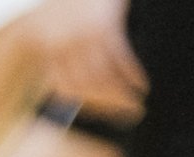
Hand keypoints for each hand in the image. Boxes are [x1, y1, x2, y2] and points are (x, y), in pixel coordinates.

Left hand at [16, 0, 141, 108]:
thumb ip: (67, 50)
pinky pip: (119, 59)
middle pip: (87, 86)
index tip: (103, 110)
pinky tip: (142, 83)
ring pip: (103, 76)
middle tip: (129, 110)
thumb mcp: (63, 25)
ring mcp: (84, 37)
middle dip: (110, 102)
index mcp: (51, 48)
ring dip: (123, 93)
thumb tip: (82, 78)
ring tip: (138, 99)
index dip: (86, 103)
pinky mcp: (104, 27)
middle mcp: (64, 45)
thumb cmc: (77, 2)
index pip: (66, 88)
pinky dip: (132, 74)